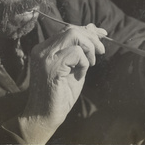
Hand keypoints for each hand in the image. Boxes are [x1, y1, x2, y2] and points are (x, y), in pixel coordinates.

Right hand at [19, 23, 105, 143]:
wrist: (45, 116)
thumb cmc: (61, 93)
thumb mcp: (74, 66)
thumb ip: (81, 48)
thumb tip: (94, 28)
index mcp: (45, 48)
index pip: (68, 30)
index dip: (88, 30)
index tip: (102, 34)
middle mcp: (42, 49)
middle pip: (71, 29)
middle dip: (91, 37)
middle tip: (101, 51)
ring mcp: (45, 56)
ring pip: (73, 35)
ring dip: (89, 47)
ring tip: (90, 63)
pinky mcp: (51, 66)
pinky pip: (76, 52)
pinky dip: (84, 61)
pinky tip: (80, 74)